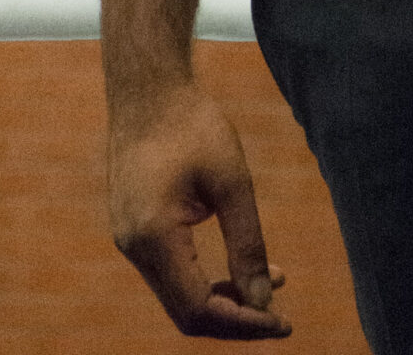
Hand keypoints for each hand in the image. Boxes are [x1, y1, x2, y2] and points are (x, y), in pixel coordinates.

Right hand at [109, 82, 289, 337]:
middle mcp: (134, 248)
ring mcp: (129, 241)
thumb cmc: (192, 124)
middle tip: (281, 316)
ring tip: (272, 284)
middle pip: (186, 312)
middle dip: (235, 319)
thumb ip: (248, 245)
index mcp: (155, 237)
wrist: (148, 87)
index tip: (283, 322)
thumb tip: (264, 302)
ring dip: (222, 299)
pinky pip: (170, 272)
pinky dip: (205, 279)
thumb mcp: (232, 181)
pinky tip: (239, 267)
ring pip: (178, 295)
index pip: (198, 309)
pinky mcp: (133, 230)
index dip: (242, 324)